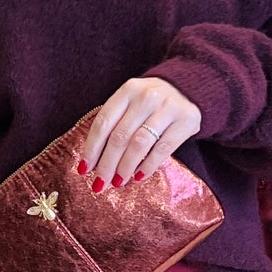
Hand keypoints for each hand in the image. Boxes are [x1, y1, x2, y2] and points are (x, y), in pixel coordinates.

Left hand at [80, 77, 201, 190]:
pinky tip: (139, 177)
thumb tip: (94, 162)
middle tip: (100, 183)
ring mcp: (167, 107)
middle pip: (119, 136)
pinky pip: (162, 149)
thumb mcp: (131, 103)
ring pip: (139, 144)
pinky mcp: (185, 120)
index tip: (84, 169)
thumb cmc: (151, 103)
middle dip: (107, 164)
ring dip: (125, 167)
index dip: (91, 148)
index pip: (103, 123)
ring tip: (118, 182)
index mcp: (127, 91)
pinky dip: (148, 166)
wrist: (188, 88)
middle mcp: (146, 97)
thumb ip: (115, 123)